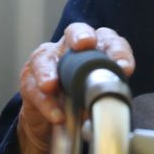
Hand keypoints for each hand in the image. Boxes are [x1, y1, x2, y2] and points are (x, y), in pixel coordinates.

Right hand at [17, 22, 134, 153]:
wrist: (52, 122)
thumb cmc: (79, 102)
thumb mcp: (97, 98)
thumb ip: (105, 96)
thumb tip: (110, 106)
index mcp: (93, 49)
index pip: (108, 39)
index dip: (117, 51)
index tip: (125, 67)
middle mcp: (68, 48)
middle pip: (75, 31)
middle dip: (80, 35)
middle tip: (85, 44)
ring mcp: (46, 61)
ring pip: (44, 57)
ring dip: (48, 71)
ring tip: (52, 85)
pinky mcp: (29, 81)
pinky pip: (33, 88)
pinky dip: (45, 103)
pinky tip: (56, 115)